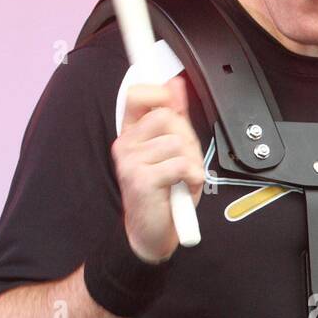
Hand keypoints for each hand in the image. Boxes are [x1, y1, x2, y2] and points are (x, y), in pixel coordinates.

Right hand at [114, 74, 204, 262]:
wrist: (152, 233)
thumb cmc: (165, 194)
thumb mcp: (173, 152)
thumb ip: (174, 119)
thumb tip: (176, 84)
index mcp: (131, 134)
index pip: (137, 95)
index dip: (159, 92)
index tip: (173, 100)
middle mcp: (126, 145)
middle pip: (166, 117)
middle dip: (187, 139)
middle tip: (185, 161)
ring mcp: (130, 161)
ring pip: (177, 142)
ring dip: (191, 162)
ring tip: (183, 178)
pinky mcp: (140, 179)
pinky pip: (180, 165)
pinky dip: (192, 178)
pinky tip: (183, 187)